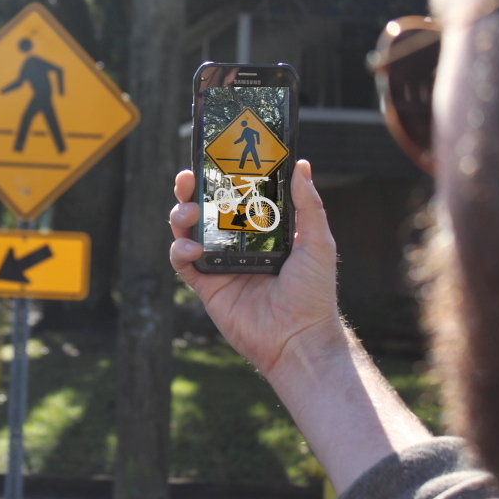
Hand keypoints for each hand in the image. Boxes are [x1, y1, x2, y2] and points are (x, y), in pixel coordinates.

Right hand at [169, 160, 341, 377]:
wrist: (298, 339)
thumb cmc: (313, 294)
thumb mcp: (317, 242)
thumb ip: (308, 205)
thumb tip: (302, 165)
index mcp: (261, 231)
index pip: (234, 197)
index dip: (220, 178)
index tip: (212, 159)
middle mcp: (236, 245)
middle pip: (204, 210)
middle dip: (191, 191)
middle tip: (188, 179)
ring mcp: (219, 264)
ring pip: (187, 231)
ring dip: (181, 216)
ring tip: (188, 213)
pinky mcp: (206, 286)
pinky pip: (183, 263)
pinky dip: (180, 251)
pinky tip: (192, 248)